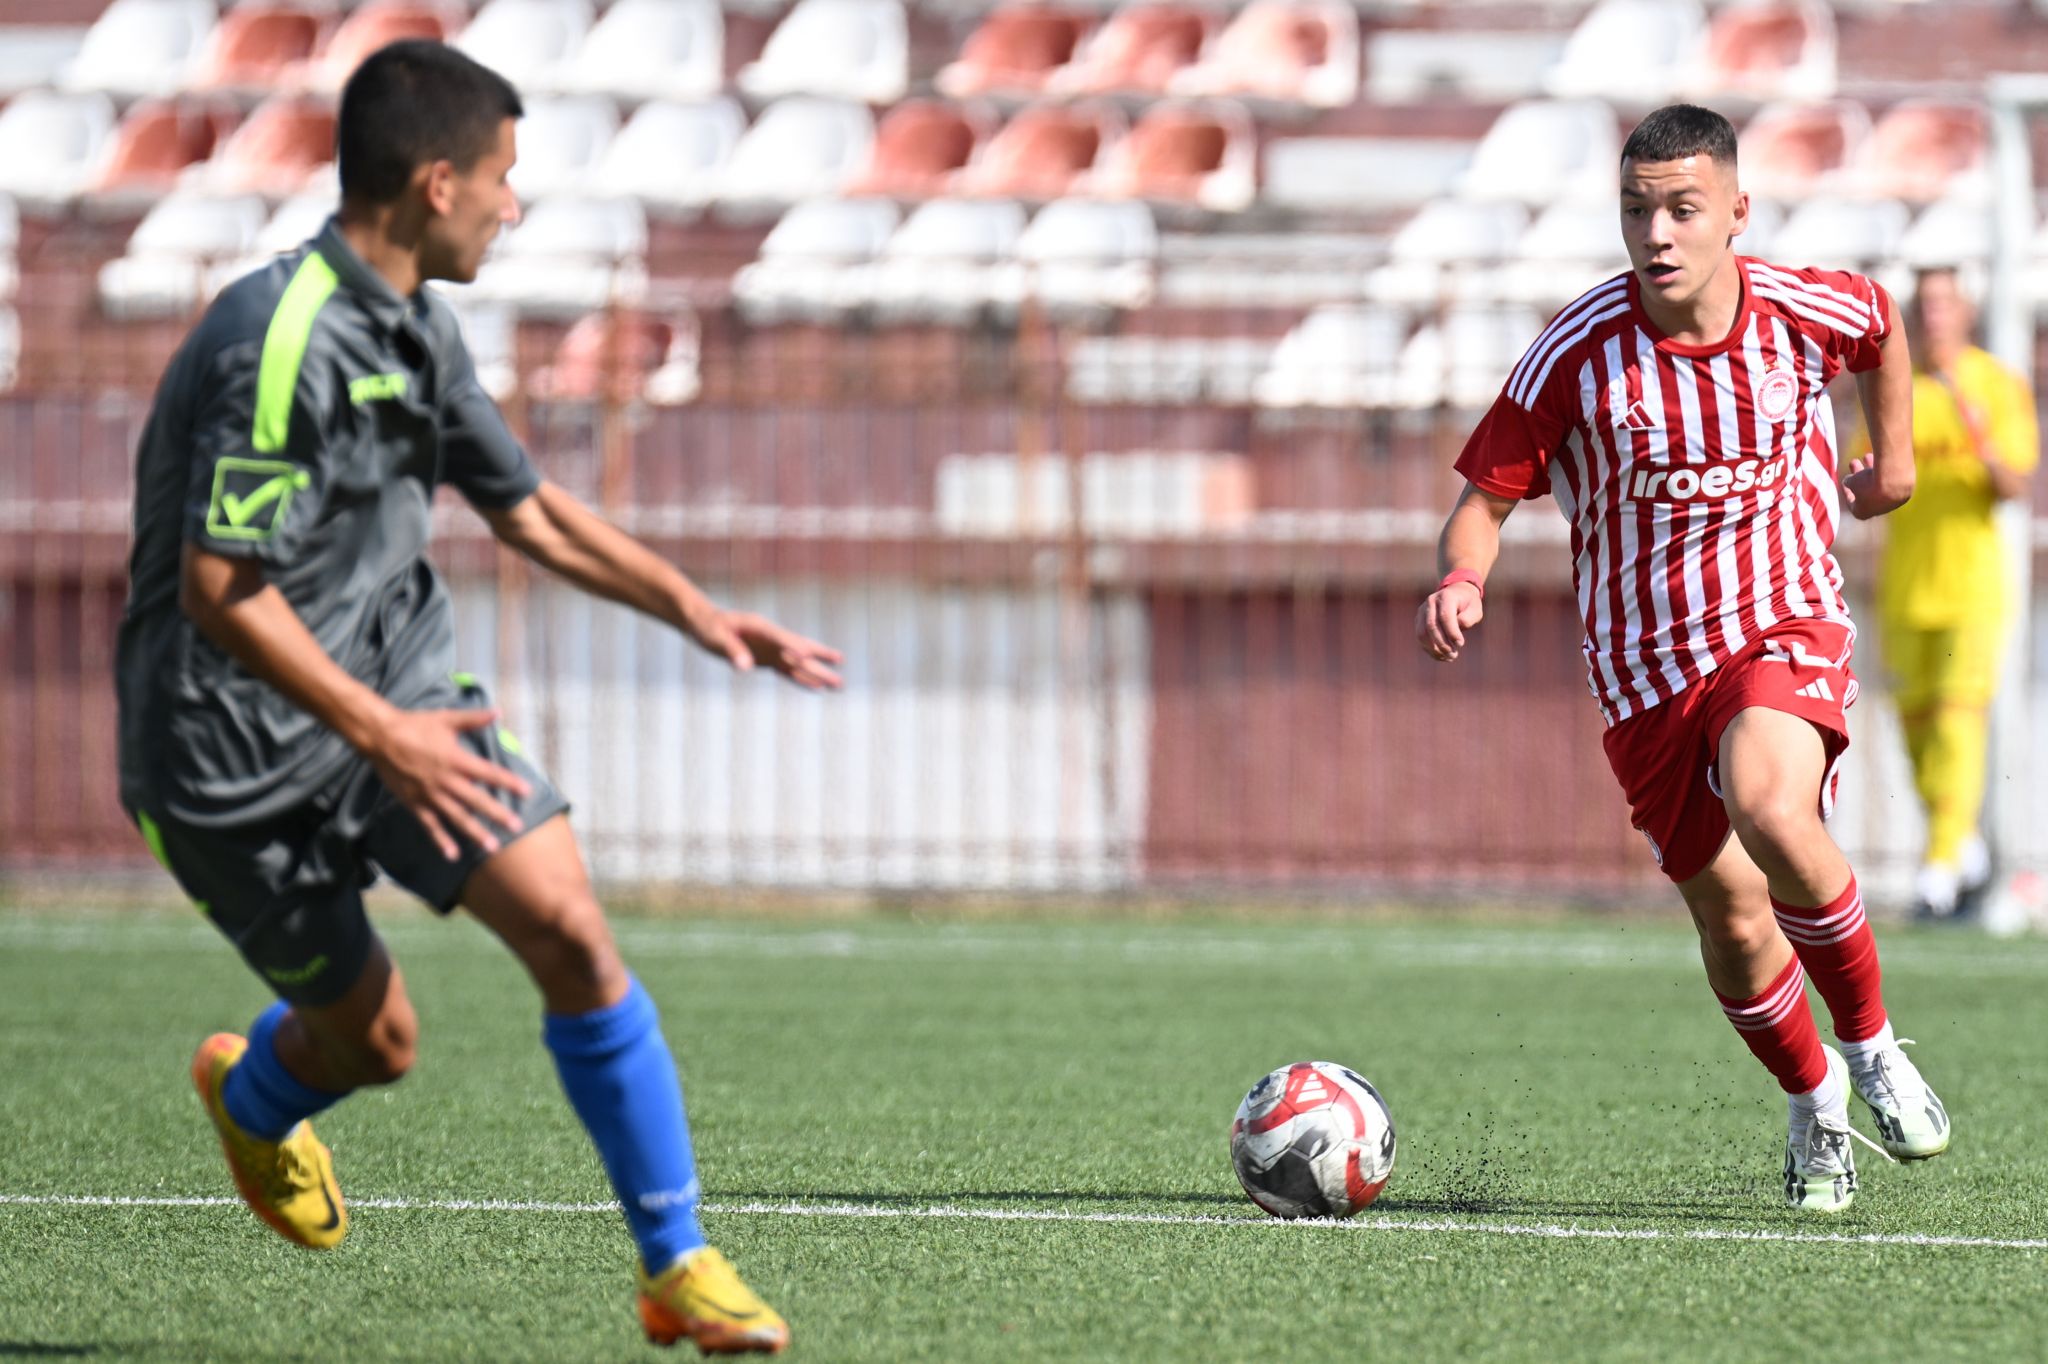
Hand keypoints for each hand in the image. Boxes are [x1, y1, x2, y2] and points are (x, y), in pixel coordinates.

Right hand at [366, 708, 532, 859]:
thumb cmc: (415, 725)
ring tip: (492, 847)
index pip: (488, 773)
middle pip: (476, 800)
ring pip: (457, 817)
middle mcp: (446, 780)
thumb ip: (474, 719)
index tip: (527, 792)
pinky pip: (430, 825)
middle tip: (517, 827)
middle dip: (498, 814)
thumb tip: (499, 712)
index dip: (509, 782)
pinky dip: (441, 840)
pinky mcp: (414, 803)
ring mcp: (430, 794)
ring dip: (475, 832)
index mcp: (456, 759)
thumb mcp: (446, 718)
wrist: (380, 737)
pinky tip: (453, 854)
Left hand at [689, 608, 844, 689]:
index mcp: (760, 627)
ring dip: (818, 673)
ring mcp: (772, 649)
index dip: (793, 646)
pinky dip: (803, 679)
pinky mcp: (767, 660)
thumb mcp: (715, 638)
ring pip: (799, 663)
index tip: (807, 656)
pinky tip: (817, 687)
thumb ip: (732, 651)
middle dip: (819, 659)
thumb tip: (744, 668)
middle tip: (840, 666)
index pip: (780, 638)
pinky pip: (788, 671)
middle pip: (799, 649)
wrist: (704, 622)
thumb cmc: (708, 627)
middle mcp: (772, 638)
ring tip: (838, 684)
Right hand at [1417, 583, 1483, 661]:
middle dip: (1442, 644)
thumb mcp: (1475, 609)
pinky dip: (1430, 649)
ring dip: (1434, 649)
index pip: (1445, 616)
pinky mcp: (1418, 620)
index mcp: (1446, 597)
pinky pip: (1420, 637)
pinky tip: (1441, 656)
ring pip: (1422, 633)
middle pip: (1431, 626)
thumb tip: (1457, 629)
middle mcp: (1431, 602)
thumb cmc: (1468, 604)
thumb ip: (1468, 618)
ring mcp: (1422, 611)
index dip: (1452, 632)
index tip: (1460, 644)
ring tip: (1448, 657)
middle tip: (1453, 655)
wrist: (1456, 594)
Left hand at [1841, 456, 1912, 519]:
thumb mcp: (1853, 480)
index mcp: (1863, 513)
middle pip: (1867, 493)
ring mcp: (1893, 501)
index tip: (1845, 480)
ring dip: (1871, 470)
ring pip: (1880, 484)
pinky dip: (1884, 471)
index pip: (1853, 504)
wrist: (1896, 480)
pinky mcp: (1905, 491)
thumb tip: (1849, 481)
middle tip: (1854, 462)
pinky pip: (1892, 481)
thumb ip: (1849, 482)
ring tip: (1866, 455)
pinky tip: (1880, 459)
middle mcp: (1879, 510)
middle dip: (1859, 476)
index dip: (1847, 491)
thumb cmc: (1868, 482)